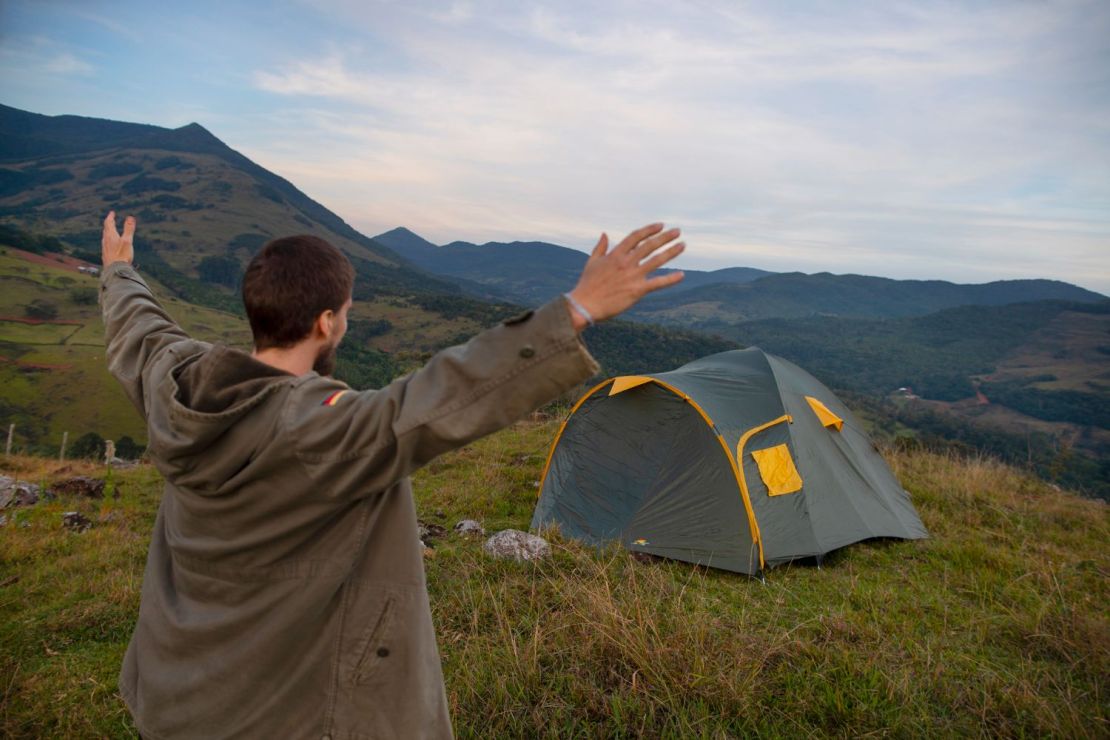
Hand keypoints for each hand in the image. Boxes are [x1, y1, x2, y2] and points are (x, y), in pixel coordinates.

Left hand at [102, 211, 135, 266]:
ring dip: (107, 231)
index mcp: (111, 235)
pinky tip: (109, 245)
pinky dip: (108, 240)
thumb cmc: (122, 256)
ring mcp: (105, 248)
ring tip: (110, 230)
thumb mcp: (127, 241)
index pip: (109, 223)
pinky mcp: (106, 254)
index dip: (110, 217)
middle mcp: (106, 240)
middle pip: (106, 229)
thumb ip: (129, 229)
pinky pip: (106, 244)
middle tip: (111, 219)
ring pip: (105, 237)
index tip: (112, 212)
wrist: (115, 270)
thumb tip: (130, 217)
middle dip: (109, 223)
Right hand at [566, 223, 684, 330]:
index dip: (649, 230)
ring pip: (656, 260)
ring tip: (682, 245)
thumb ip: (600, 247)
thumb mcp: (591, 262)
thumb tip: (605, 234)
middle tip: (677, 231)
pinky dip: (670, 279)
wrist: (585, 305)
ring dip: (671, 252)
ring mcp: (632, 276)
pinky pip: (657, 283)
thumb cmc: (586, 285)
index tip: (660, 225)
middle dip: (665, 237)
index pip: (635, 237)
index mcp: (615, 255)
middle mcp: (626, 263)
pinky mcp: (637, 290)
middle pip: (649, 245)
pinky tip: (681, 275)